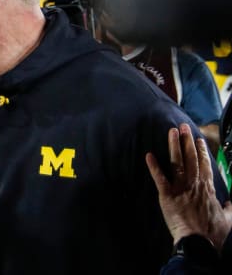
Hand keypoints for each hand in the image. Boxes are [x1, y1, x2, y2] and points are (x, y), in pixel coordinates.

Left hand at [145, 123, 231, 251]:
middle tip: (183, 126)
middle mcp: (195, 184)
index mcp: (208, 189)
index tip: (198, 140)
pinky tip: (148, 155)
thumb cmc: (214, 234)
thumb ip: (230, 208)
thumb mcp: (229, 219)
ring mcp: (181, 189)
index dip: (201, 151)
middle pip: (191, 158)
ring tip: (171, 131)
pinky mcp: (167, 196)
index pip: (205, 164)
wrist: (199, 244)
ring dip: (174, 146)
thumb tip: (231, 203)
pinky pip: (159, 178)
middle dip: (187, 141)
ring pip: (177, 163)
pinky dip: (153, 166)